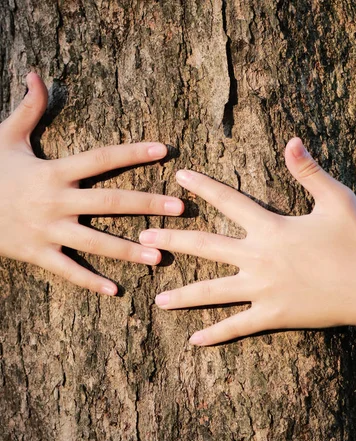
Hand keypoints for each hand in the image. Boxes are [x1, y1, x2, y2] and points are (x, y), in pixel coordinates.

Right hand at [0, 72, 183, 294]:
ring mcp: (48, 231)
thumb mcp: (5, 137)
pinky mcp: (37, 254)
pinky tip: (115, 291)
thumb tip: (35, 75)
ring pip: (95, 242)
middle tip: (180, 209)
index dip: (133, 153)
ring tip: (159, 255)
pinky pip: (68, 270)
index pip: (101, 158)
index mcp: (53, 171)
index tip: (164, 150)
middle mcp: (56, 201)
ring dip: (128, 250)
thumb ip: (27, 109)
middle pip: (109, 202)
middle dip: (146, 204)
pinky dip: (90, 282)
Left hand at [139, 138, 355, 344]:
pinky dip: (215, 334)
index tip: (177, 178)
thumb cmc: (355, 240)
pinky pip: (237, 326)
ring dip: (182, 294)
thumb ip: (308, 171)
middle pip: (204, 245)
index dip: (202, 187)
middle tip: (142, 237)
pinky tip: (192, 340)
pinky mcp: (271, 315)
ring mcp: (262, 289)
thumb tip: (290, 140)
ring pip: (212, 291)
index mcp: (270, 226)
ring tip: (157, 299)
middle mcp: (258, 257)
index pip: (227, 200)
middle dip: (172, 239)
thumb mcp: (336, 199)